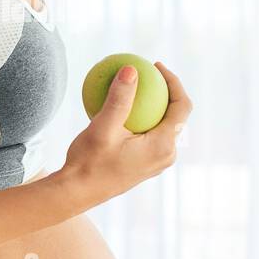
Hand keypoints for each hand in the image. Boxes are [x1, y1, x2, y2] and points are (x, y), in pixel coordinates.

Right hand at [58, 60, 192, 207]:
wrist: (77, 193)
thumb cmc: (89, 162)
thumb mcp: (103, 127)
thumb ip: (120, 98)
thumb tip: (131, 69)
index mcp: (163, 146)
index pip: (182, 106)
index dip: (174, 82)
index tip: (156, 66)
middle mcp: (166, 155)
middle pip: (177, 115)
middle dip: (165, 90)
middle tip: (148, 72)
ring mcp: (157, 161)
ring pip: (165, 125)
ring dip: (154, 104)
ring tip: (138, 86)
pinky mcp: (146, 163)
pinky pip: (152, 134)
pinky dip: (143, 117)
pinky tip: (123, 107)